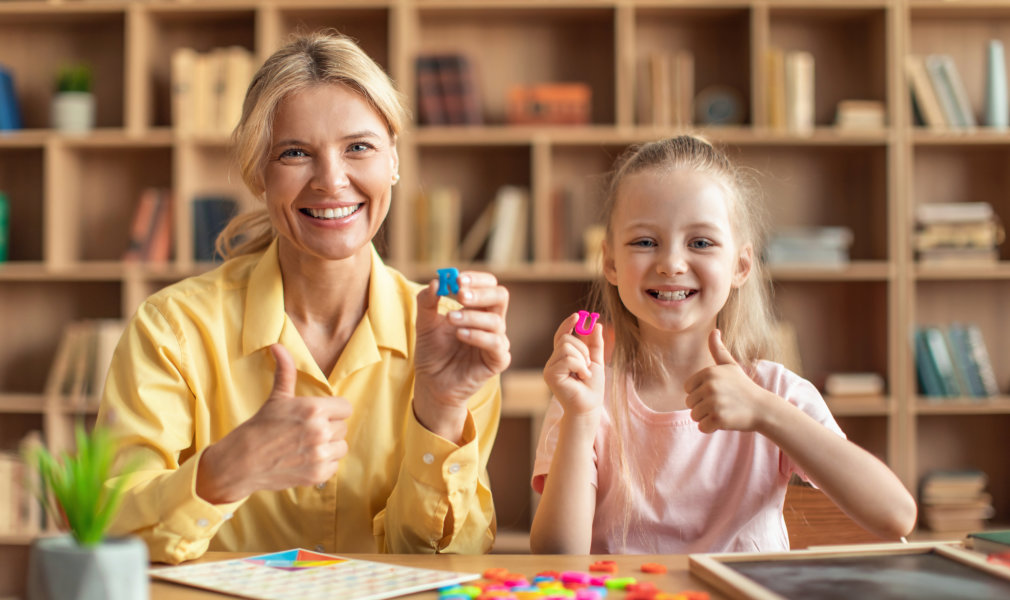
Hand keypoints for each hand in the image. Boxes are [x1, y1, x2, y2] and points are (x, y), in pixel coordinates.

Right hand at [196, 344, 351, 502]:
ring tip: (307, 445)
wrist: (242, 462)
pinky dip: (323, 464)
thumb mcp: (276, 397)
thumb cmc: (260, 427)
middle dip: (328, 428)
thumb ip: (285, 371)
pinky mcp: (317, 474)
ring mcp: (319, 455)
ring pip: (341, 447)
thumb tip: (277, 346)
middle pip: (343, 427)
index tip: (319, 415)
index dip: (333, 411)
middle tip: (307, 431)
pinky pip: (334, 466)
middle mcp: (320, 432)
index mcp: (313, 409)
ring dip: (328, 447)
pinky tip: (305, 459)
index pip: (345, 408)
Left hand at [413, 271, 509, 436]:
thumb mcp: (424, 323)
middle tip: (459, 294)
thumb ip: (427, 302)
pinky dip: (478, 336)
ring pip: (495, 320)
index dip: (476, 279)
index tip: (457, 279)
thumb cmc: (432, 352)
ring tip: (450, 319)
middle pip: (500, 296)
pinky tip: (460, 334)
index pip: (488, 285)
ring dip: (471, 316)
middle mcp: (491, 322)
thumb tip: (436, 282)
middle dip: (480, 292)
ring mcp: (496, 341)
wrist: (431, 383)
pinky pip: (496, 344)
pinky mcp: (498, 360)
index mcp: (478, 309)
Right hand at [543, 312, 604, 416]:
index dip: (567, 325)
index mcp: (562, 357)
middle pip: (566, 340)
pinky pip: (567, 359)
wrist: (589, 405)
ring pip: (567, 348)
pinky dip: (580, 366)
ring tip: (584, 373)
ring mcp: (549, 368)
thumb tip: (597, 325)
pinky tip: (581, 378)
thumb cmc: (592, 387)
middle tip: (587, 365)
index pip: (562, 336)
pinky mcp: (550, 375)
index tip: (577, 316)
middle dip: (583, 350)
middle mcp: (553, 361)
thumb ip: (595, 344)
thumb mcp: (596, 361)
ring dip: (582, 359)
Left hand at [684, 330, 768, 433]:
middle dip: (703, 406)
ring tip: (724, 411)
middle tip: (722, 403)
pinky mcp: (718, 419)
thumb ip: (718, 349)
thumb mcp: (730, 366)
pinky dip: (711, 428)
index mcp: (708, 372)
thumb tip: (714, 330)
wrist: (763, 409)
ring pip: (695, 416)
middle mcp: (710, 386)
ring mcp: (714, 403)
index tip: (717, 392)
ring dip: (707, 417)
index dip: (700, 393)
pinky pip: (702, 427)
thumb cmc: (743, 387)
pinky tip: (725, 421)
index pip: (687, 389)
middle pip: (689, 403)